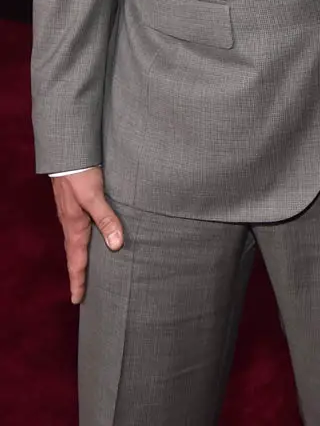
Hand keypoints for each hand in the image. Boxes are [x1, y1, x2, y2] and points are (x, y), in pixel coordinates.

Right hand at [51, 167, 123, 303]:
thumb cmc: (80, 175)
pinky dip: (84, 240)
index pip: (76, 262)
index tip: (77, 300)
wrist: (67, 155)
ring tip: (88, 270)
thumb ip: (106, 219)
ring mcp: (72, 214)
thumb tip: (116, 245)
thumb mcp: (95, 197)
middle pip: (75, 255)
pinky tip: (93, 237)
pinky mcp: (76, 204)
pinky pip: (80, 229)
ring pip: (77, 242)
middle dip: (78, 273)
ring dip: (81, 257)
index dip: (78, 281)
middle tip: (82, 292)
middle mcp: (72, 224)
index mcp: (75, 227)